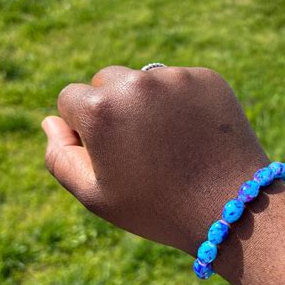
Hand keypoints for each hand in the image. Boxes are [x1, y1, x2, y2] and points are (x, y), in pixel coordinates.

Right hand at [42, 66, 267, 253]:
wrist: (233, 207)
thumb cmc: (160, 208)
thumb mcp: (96, 196)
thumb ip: (60, 156)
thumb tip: (51, 121)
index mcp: (101, 108)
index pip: (71, 99)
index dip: (86, 129)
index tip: (111, 153)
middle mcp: (137, 81)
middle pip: (107, 82)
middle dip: (115, 108)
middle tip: (142, 148)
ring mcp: (177, 77)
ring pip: (144, 80)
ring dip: (148, 103)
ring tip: (171, 143)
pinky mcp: (208, 78)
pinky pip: (180, 83)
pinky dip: (181, 102)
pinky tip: (194, 134)